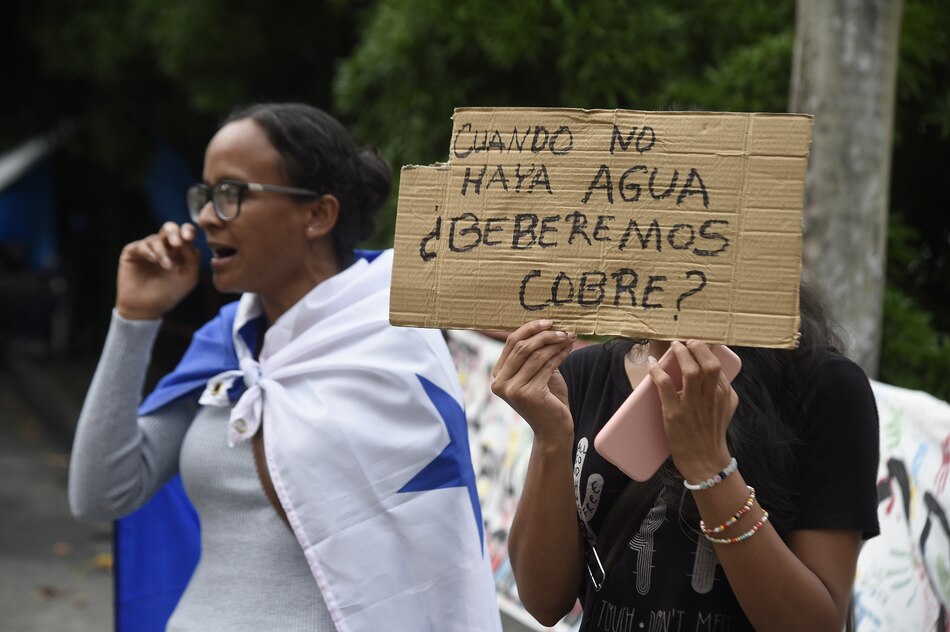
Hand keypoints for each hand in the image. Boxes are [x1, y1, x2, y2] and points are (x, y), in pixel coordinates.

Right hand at [115, 222, 200, 319]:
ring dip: (163, 251)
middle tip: (178, 243)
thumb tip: (190, 242)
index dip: (188, 231)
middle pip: (169, 228)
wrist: (147, 308)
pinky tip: (153, 259)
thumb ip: (192, 259)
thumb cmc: (169, 293)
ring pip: (156, 238)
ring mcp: (148, 248)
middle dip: (174, 233)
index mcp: (180, 250)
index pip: (186, 233)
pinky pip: (141, 246)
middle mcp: (164, 246)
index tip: (190, 237)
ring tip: (167, 266)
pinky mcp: (132, 253)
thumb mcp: (188, 278)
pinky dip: (148, 251)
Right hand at [491, 320, 576, 445]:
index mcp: (498, 375)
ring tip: (569, 337)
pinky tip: (569, 349)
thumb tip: (546, 325)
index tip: (548, 322)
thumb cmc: (547, 400)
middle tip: (562, 330)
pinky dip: (560, 354)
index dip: (529, 328)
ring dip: (555, 343)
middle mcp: (500, 383)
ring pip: (536, 355)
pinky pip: (547, 366)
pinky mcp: (528, 394)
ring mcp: (513, 390)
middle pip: (522, 346)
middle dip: (544, 335)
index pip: (510, 342)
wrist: (553, 430)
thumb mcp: (537, 373)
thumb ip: (534, 353)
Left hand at [648, 340, 738, 480]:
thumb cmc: (713, 432)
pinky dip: (657, 371)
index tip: (695, 341)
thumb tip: (714, 369)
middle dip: (696, 347)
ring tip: (674, 347)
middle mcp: (711, 397)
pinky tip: (652, 363)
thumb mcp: (726, 407)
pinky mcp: (674, 413)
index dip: (705, 348)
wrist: (705, 460)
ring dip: (680, 355)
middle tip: (685, 342)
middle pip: (708, 364)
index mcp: (724, 394)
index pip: (717, 363)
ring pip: (690, 371)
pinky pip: (664, 385)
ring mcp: (692, 405)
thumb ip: (724, 388)